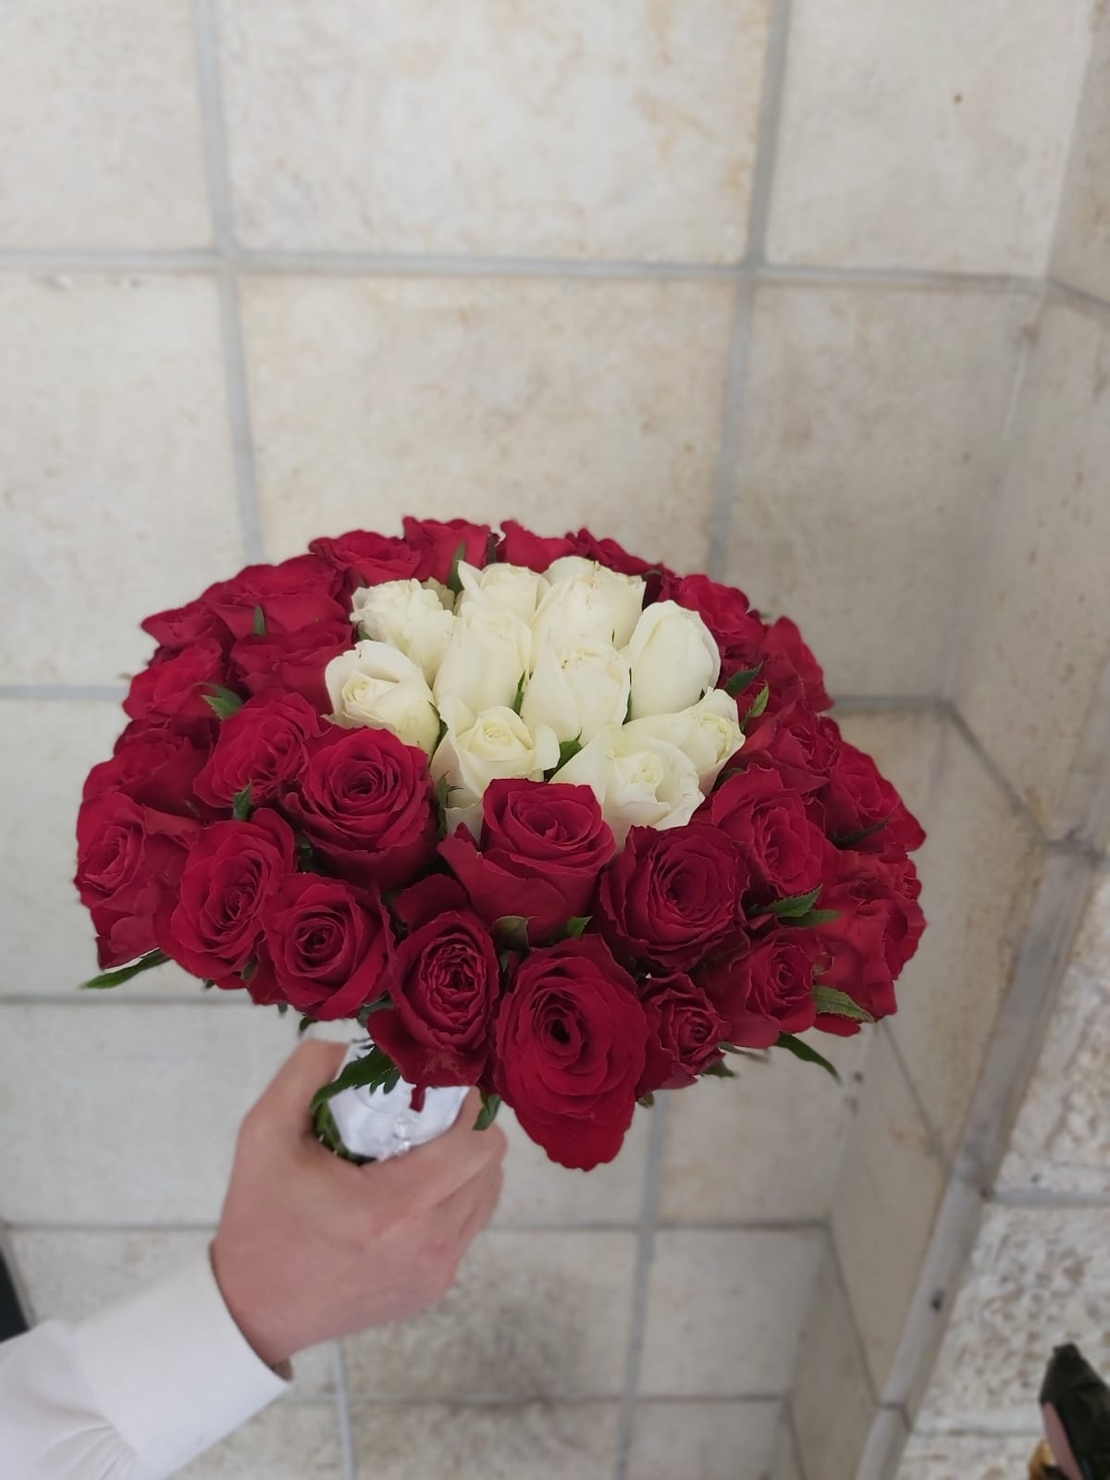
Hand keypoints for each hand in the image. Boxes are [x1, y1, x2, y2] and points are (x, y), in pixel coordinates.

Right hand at [211, 1039, 506, 1367]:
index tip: (441, 1086)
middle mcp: (426, 1245)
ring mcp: (435, 1272)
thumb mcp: (264, 1134)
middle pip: (490, 1166)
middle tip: (430, 1113)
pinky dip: (455, 1197)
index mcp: (391, 1209)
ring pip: (487, 1194)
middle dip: (469, 1129)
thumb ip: (305, 1073)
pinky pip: (469, 1224)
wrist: (252, 1309)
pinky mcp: (434, 1288)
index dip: (468, 1106)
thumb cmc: (260, 1218)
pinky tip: (413, 1187)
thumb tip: (351, 1042)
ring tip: (422, 1149)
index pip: (475, 1144)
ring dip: (466, 1163)